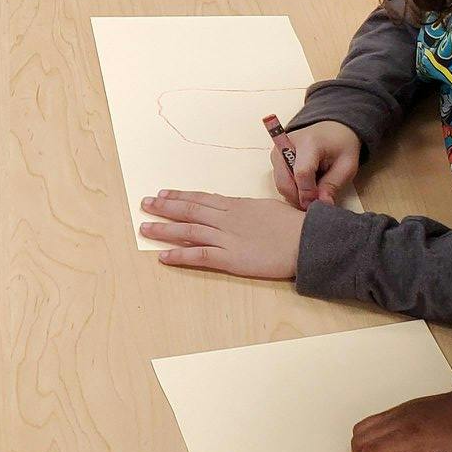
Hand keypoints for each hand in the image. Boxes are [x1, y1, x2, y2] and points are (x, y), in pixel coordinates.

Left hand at [139, 191, 303, 280]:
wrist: (306, 240)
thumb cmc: (294, 225)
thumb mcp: (268, 208)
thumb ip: (249, 209)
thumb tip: (238, 208)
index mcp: (237, 205)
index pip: (202, 198)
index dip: (180, 195)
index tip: (163, 193)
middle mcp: (227, 218)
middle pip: (190, 209)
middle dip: (165, 207)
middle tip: (145, 204)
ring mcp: (227, 237)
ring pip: (188, 230)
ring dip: (164, 229)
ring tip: (145, 228)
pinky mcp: (231, 258)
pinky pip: (199, 255)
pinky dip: (179, 255)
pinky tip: (163, 256)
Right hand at [270, 120, 360, 209]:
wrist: (331, 129)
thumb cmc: (340, 145)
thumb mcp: (346, 166)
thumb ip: (333, 185)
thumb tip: (322, 204)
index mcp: (309, 143)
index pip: (302, 173)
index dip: (308, 193)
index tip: (317, 204)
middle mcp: (286, 145)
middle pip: (285, 182)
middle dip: (300, 198)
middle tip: (316, 203)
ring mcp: (277, 152)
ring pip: (281, 185)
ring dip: (296, 195)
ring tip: (313, 191)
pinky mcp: (274, 158)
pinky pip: (280, 182)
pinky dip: (292, 189)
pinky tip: (306, 185)